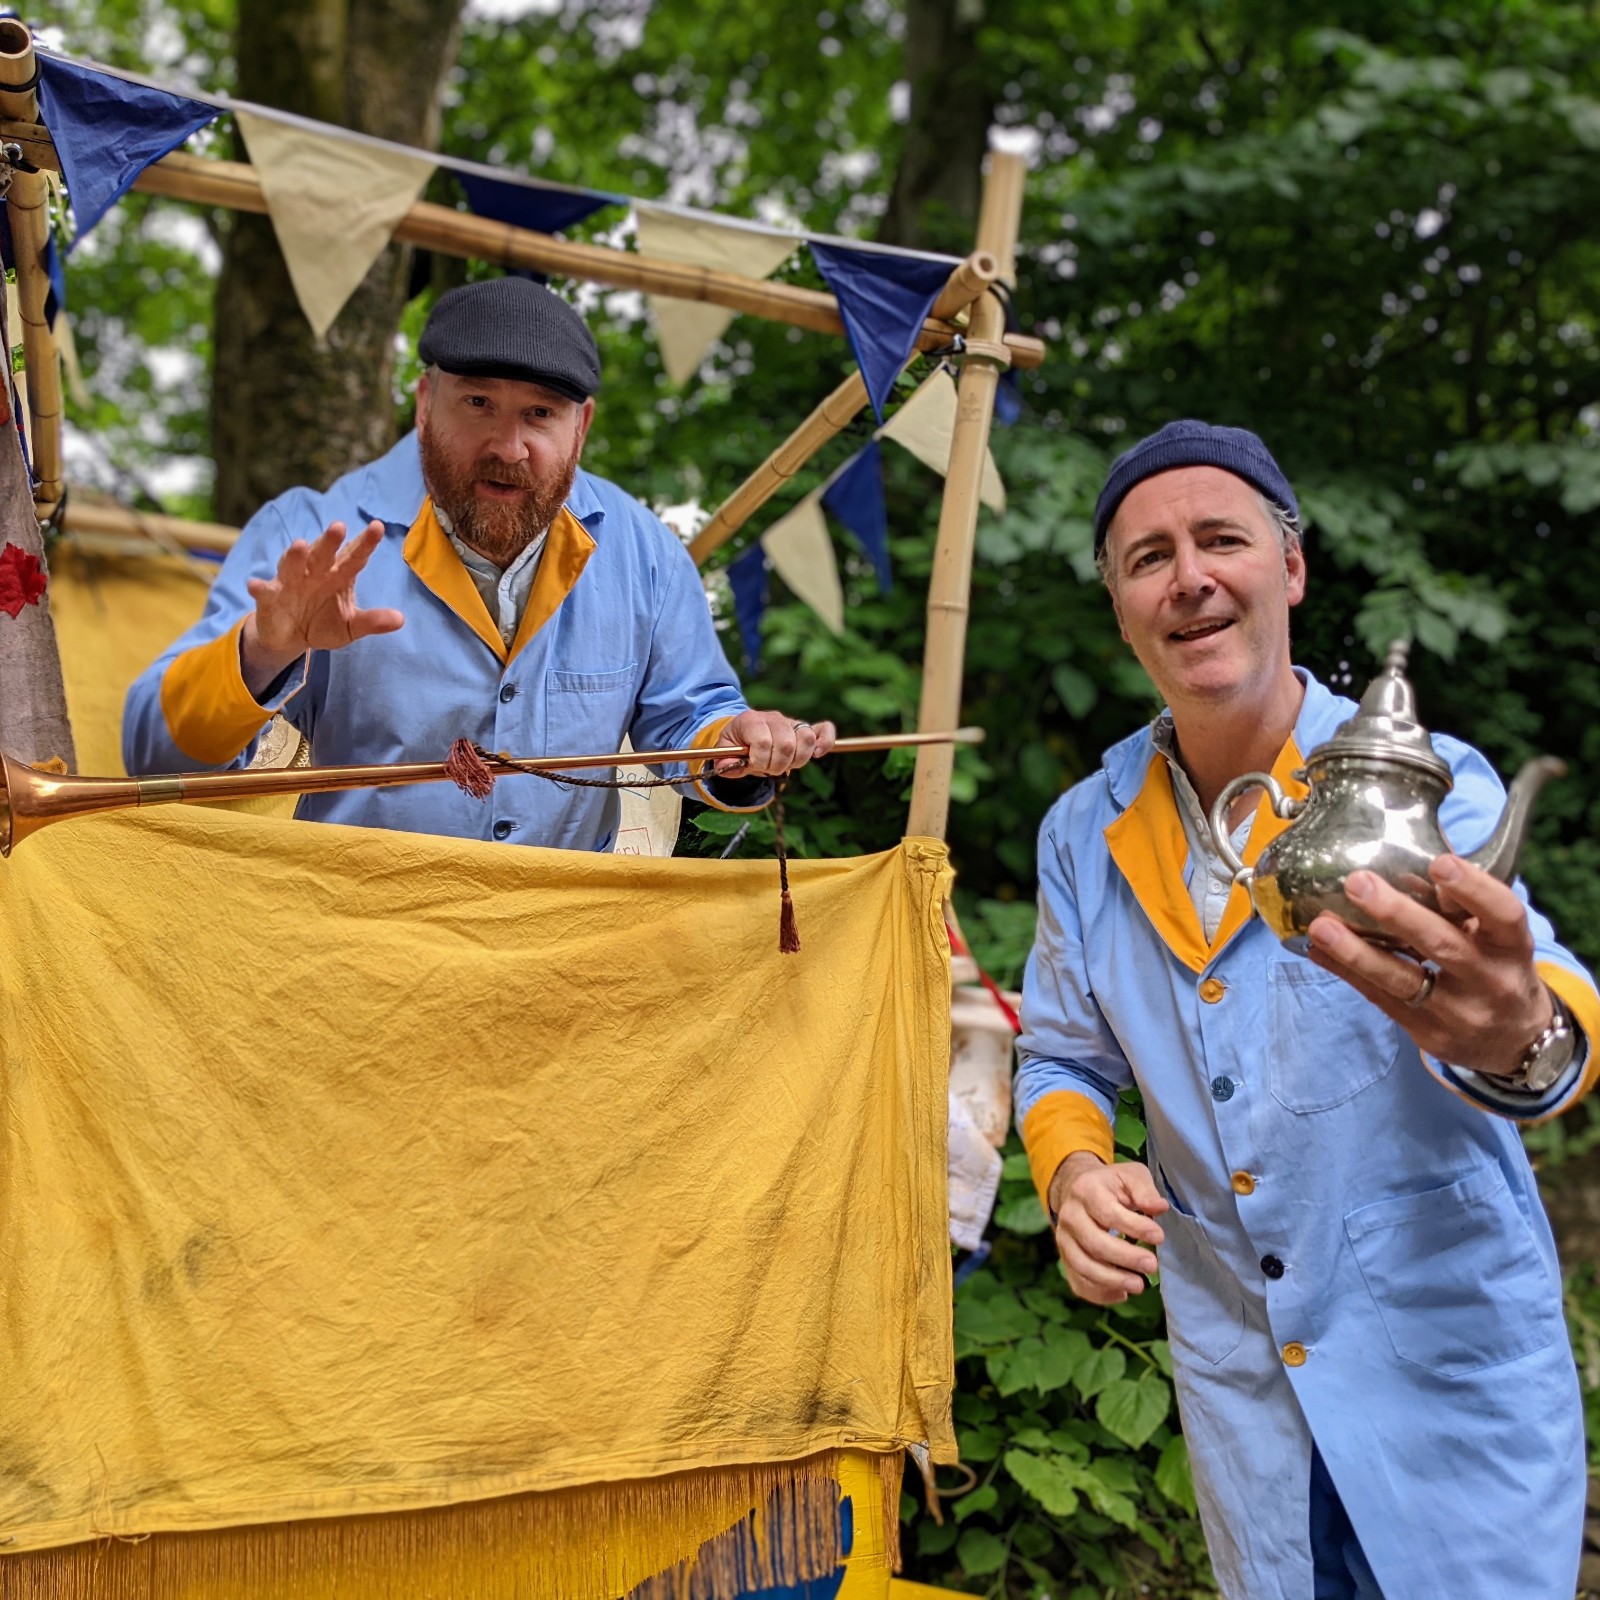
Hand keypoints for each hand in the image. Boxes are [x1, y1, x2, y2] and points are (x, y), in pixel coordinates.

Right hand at [240, 521, 403, 696]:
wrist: (292, 638)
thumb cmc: (325, 623)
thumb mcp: (351, 626)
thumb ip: (373, 621)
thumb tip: (401, 620)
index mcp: (338, 575)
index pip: (355, 556)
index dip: (366, 543)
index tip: (378, 527)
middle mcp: (315, 572)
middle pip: (323, 554)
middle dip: (330, 540)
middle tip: (339, 526)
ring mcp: (290, 582)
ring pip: (292, 564)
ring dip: (295, 555)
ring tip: (300, 545)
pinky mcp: (269, 597)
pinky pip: (263, 591)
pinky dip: (258, 588)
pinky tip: (255, 585)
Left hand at [714, 710, 836, 777]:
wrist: (744, 733)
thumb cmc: (736, 744)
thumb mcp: (723, 752)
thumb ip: (723, 763)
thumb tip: (727, 767)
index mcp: (751, 720)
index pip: (763, 741)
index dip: (759, 760)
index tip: (752, 765)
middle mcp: (774, 718)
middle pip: (787, 744)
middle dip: (777, 765)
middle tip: (768, 769)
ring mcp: (791, 722)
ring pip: (806, 739)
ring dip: (797, 760)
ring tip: (784, 765)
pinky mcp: (805, 729)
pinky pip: (824, 729)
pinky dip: (826, 742)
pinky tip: (818, 754)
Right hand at [1047, 1151, 1167, 1304]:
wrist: (1077, 1190)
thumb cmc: (1111, 1185)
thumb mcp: (1130, 1176)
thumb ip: (1144, 1190)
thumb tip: (1159, 1207)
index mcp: (1085, 1190)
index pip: (1108, 1213)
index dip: (1134, 1227)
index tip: (1159, 1236)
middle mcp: (1069, 1216)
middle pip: (1094, 1243)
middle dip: (1125, 1257)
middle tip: (1152, 1265)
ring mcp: (1064, 1240)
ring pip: (1083, 1266)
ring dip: (1112, 1280)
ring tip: (1139, 1285)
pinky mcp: (1065, 1260)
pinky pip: (1078, 1283)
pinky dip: (1100, 1294)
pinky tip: (1122, 1294)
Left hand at [1305, 855, 1551, 1077]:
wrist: (1515, 1040)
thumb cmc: (1497, 967)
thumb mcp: (1498, 936)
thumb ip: (1465, 904)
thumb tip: (1419, 864)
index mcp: (1513, 946)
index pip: (1503, 914)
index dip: (1474, 888)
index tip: (1438, 863)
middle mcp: (1491, 980)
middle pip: (1444, 946)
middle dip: (1397, 914)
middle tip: (1357, 883)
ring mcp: (1458, 1012)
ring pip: (1402, 979)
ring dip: (1355, 952)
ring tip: (1321, 927)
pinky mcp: (1427, 1031)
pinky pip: (1380, 999)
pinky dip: (1347, 972)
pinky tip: (1318, 951)